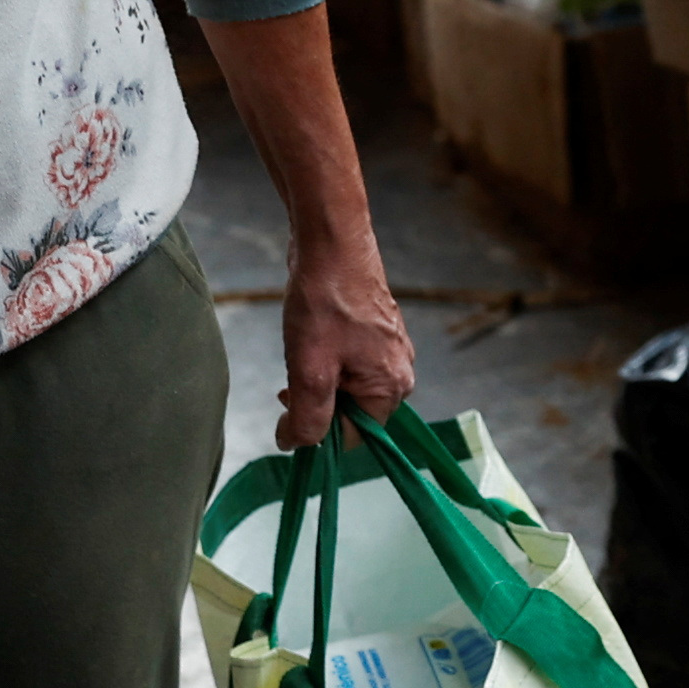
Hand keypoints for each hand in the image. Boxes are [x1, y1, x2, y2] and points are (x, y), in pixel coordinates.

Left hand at [276, 212, 416, 450]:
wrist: (332, 242)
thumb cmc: (323, 303)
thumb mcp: (310, 371)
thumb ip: (307, 418)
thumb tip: (295, 445)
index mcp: (392, 387)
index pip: (354, 438)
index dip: (317, 433)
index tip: (289, 410)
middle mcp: (400, 373)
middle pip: (353, 414)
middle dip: (318, 405)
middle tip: (288, 383)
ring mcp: (391, 350)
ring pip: (348, 388)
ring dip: (319, 383)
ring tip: (299, 355)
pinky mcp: (377, 332)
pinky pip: (350, 365)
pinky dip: (326, 363)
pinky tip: (310, 340)